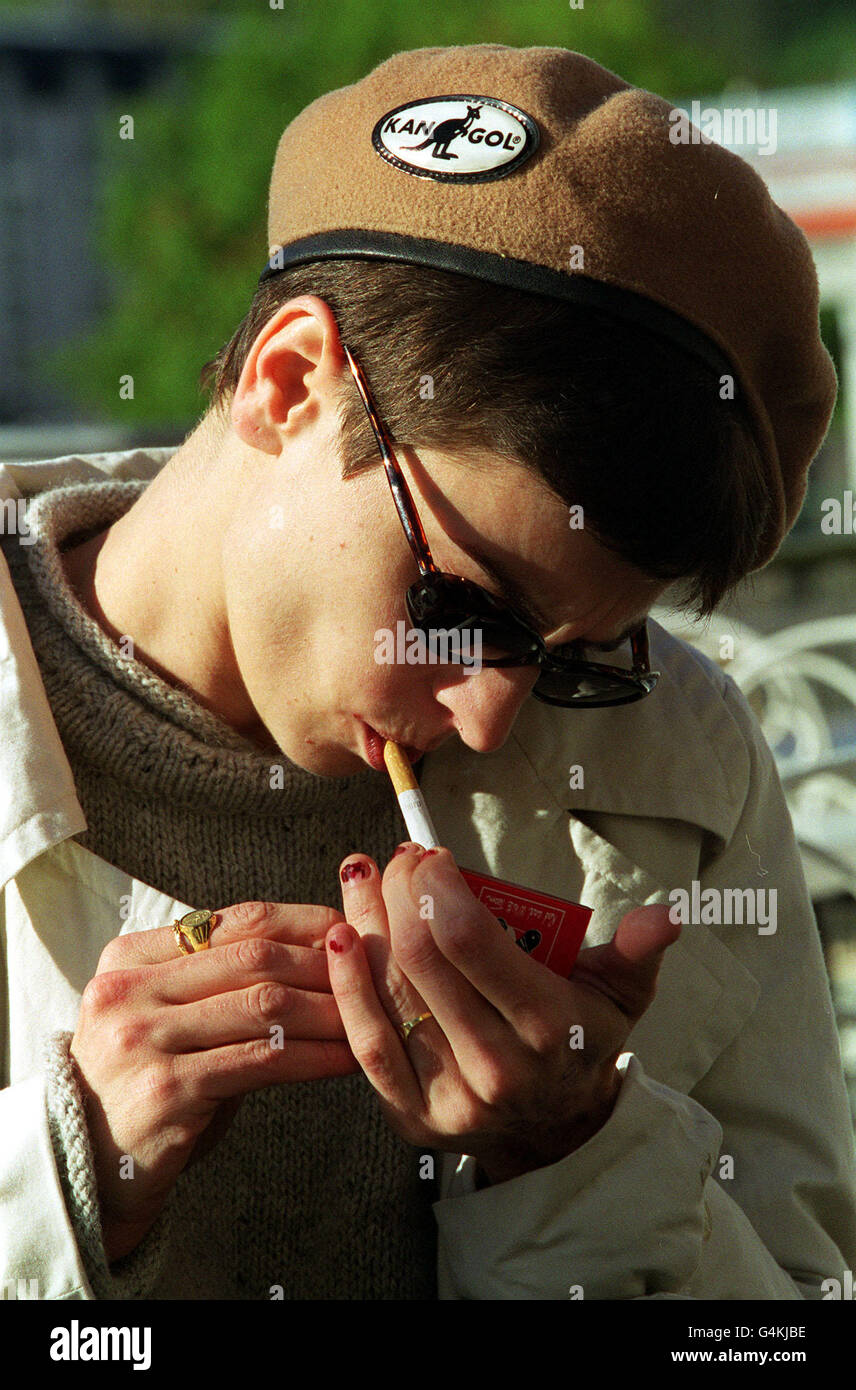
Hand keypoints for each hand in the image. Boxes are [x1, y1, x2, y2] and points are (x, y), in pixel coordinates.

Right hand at [70, 901, 355, 1260]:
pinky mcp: (165, 1090)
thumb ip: (217, 979)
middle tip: (373, 974)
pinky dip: (313, 1057)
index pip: (235, 921)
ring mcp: (141, 1038)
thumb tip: (318, 945)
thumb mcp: (163, 1014)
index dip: (302, 922)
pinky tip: (345, 1061)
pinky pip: (261, 1062)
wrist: (85, 1164)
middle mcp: (127, 990)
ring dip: (328, 1011)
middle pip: (254, 958)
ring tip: (369, 1017)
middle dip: (324, 964)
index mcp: (129, 957)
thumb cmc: (143, 1082)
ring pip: (263, 1006)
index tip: (349, 931)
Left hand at [327, 846, 679, 1185]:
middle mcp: (497, 1067)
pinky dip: (347, 985)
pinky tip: (340, 936)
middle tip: (398, 859)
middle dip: (399, 894)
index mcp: (548, 1026)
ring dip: (365, 923)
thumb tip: (665, 916)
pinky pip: (366, 1044)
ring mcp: (450, 1098)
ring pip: (389, 994)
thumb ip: (637, 951)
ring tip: (361, 877)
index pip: (470, 940)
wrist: (555, 1128)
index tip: (431, 855)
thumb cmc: (582, 1037)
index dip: (437, 886)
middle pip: (421, 960)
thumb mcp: (620, 995)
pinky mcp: (411, 1116)